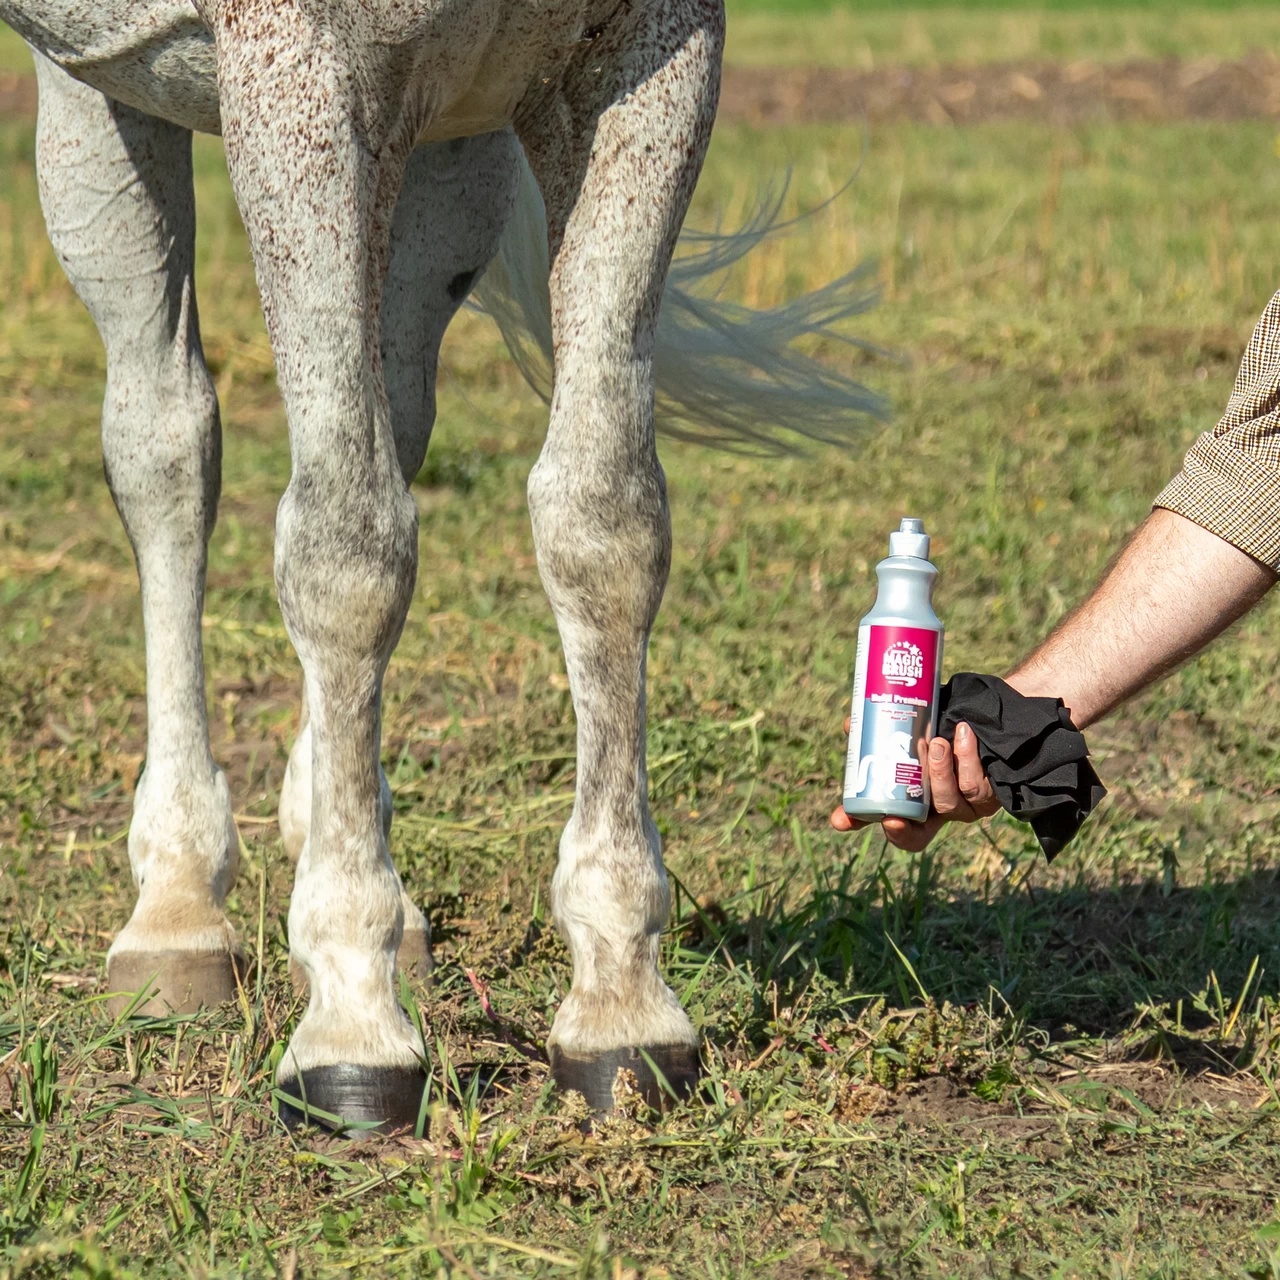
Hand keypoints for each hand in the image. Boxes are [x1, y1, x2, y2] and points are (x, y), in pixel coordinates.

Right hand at [829, 720, 999, 851]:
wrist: (989, 712)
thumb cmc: (946, 726)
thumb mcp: (911, 731)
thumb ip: (880, 733)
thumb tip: (850, 724)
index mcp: (921, 805)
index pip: (902, 832)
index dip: (885, 832)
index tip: (861, 821)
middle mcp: (944, 811)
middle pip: (921, 830)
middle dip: (904, 826)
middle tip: (890, 815)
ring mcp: (968, 805)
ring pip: (948, 804)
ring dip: (939, 775)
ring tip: (937, 743)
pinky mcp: (993, 793)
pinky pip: (975, 784)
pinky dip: (967, 759)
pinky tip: (963, 734)